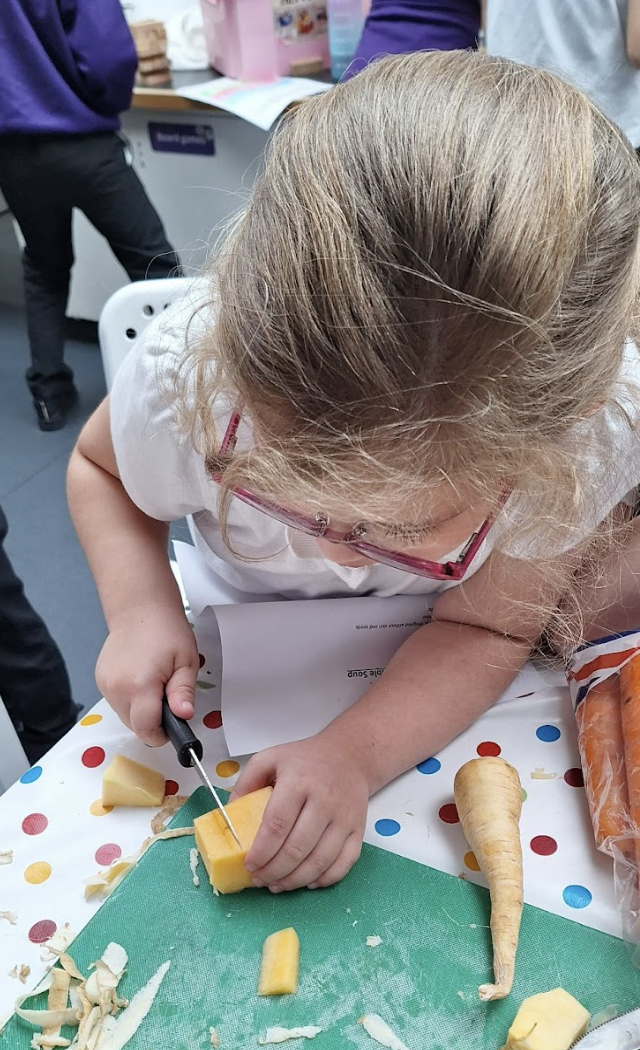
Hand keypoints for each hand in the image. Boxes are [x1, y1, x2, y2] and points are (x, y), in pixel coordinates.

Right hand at [95, 603, 199, 745]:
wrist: (140, 607)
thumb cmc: (166, 630)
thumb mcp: (186, 661)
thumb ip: (183, 692)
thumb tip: (184, 716)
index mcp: (140, 685)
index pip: (146, 729)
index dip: (162, 734)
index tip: (173, 725)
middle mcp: (117, 688)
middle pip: (135, 726)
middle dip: (153, 721)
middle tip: (168, 697)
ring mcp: (105, 684)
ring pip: (125, 717)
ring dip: (141, 710)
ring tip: (154, 684)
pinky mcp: (100, 680)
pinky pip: (117, 703)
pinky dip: (130, 699)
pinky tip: (141, 679)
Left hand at [230, 732, 369, 891]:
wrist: (349, 755)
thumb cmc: (306, 760)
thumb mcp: (270, 758)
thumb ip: (247, 782)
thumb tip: (230, 814)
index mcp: (299, 781)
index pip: (277, 824)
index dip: (261, 851)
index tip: (249, 865)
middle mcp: (324, 800)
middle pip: (297, 848)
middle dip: (274, 871)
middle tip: (259, 879)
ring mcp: (344, 817)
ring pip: (320, 861)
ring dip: (295, 880)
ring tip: (277, 885)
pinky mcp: (359, 829)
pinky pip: (344, 863)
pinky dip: (325, 879)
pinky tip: (308, 882)